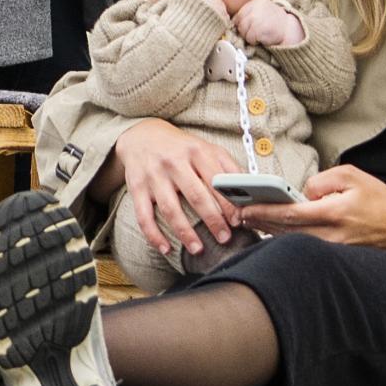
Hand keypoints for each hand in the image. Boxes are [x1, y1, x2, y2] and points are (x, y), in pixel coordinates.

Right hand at [111, 118, 244, 258]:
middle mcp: (174, 162)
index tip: (238, 221)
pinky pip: (144, 216)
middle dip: (212, 220)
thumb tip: (249, 188)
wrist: (142, 135)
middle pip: (195, 196)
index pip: (216, 180)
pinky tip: (165, 249)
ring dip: (185, 232)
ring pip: (170, 209)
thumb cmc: (181, 148)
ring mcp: (154, 176)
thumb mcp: (205, 148)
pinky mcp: (137, 187)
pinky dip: (154, 235)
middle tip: (224, 238)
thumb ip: (227, 166)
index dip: (228, 203)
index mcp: (195, 151)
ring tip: (198, 249)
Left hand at [235, 0, 304, 50]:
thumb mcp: (263, 12)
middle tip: (256, 33)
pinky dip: (254, 41)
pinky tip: (263, 38)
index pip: (239, 14)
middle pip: (239, 23)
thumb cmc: (275, 23)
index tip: (247, 28)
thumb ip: (250, 14)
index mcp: (256, 2)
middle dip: (245, 31)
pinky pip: (249, 38)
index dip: (241, 23)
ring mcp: (256, 18)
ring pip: (243, 31)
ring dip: (249, 37)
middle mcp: (255, 8)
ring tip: (260, 35)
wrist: (290, 30)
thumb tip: (233, 23)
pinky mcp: (258, 29)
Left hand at [248, 163, 385, 255]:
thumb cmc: (380, 200)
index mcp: (334, 213)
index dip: (263, 211)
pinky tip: (276, 231)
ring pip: (292, 242)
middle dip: (260, 222)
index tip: (245, 207)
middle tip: (240, 214)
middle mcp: (331, 236)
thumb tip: (302, 191)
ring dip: (270, 231)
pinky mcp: (336, 257)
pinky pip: (305, 248)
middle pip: (285, 231)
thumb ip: (322, 180)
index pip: (290, 213)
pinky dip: (288, 239)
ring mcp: (333, 250)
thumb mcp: (352, 176)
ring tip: (253, 220)